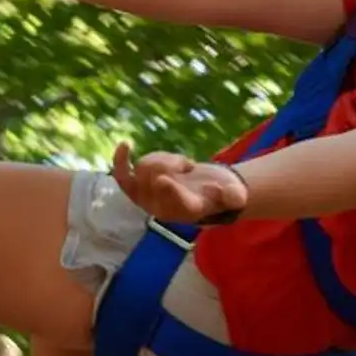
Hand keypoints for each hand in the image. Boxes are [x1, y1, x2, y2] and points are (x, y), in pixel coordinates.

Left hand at [111, 143, 247, 224]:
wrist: (203, 193)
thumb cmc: (220, 193)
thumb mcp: (233, 195)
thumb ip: (233, 196)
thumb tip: (234, 195)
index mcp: (186, 210)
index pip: (175, 202)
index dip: (169, 191)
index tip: (166, 179)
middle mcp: (162, 207)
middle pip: (154, 179)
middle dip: (169, 164)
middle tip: (186, 166)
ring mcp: (146, 196)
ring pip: (144, 168)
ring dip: (162, 159)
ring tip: (179, 165)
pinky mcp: (138, 184)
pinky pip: (123, 172)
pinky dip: (121, 160)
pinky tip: (125, 144)